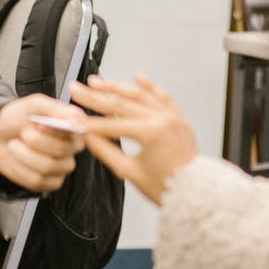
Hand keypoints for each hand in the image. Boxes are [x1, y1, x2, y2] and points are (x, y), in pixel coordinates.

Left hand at [0, 95, 85, 192]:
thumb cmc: (18, 118)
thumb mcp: (33, 105)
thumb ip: (53, 108)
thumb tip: (75, 115)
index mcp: (73, 127)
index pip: (75, 132)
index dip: (56, 131)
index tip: (39, 125)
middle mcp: (72, 149)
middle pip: (61, 151)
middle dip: (35, 141)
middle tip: (23, 133)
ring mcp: (62, 168)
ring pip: (47, 167)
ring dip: (24, 155)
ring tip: (14, 144)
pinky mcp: (49, 183)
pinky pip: (37, 181)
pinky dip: (20, 168)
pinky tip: (15, 159)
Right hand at [70, 73, 198, 204]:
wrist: (195, 192)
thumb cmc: (166, 186)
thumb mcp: (129, 171)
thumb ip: (105, 150)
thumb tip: (87, 137)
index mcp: (150, 133)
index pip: (110, 124)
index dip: (88, 122)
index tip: (73, 118)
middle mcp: (161, 119)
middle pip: (120, 104)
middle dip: (95, 97)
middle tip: (77, 89)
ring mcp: (170, 116)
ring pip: (139, 95)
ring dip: (116, 87)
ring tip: (97, 81)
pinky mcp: (177, 117)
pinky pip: (162, 95)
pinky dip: (149, 86)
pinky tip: (137, 76)